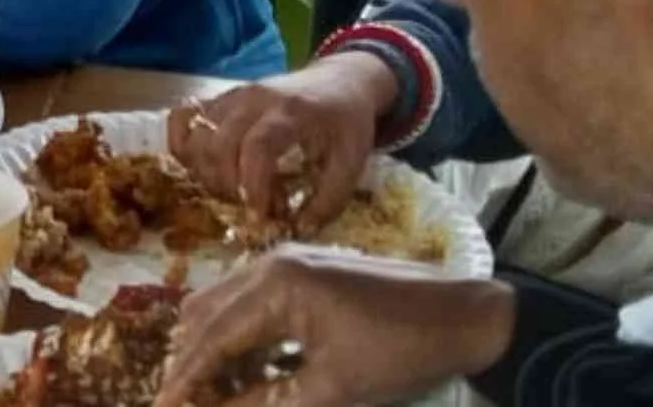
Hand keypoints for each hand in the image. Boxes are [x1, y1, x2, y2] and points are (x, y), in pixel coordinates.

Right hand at [155, 248, 514, 406]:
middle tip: (186, 403)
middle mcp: (271, 262)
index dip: (184, 380)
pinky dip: (242, 335)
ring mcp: (288, 260)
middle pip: (205, 312)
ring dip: (215, 348)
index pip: (211, 337)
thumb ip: (264, 402)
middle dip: (190, 361)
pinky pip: (252, 300)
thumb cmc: (402, 353)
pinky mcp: (306, 269)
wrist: (468, 316)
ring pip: (225, 303)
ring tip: (214, 393)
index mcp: (276, 285)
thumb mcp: (332, 388)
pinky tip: (251, 369)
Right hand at [165, 52, 398, 229]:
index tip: (258, 216)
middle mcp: (254, 99)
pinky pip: (183, 118)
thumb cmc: (346, 124)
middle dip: (227, 186)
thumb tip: (295, 230)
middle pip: (218, 143)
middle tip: (247, 205)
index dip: (252, 186)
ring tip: (231, 189)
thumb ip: (327, 201)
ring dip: (204, 171)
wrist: (340, 81)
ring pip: (195, 133)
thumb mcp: (351, 164)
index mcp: (291, 113)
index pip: (257, 147)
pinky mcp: (219, 98)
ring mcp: (231, 95)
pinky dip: (183, 146)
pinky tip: (202, 167)